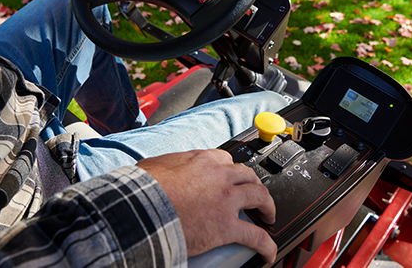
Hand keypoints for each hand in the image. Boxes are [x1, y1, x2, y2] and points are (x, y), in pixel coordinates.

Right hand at [137, 149, 276, 262]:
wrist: (143, 209)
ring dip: (268, 206)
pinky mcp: (227, 226)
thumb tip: (156, 169)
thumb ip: (165, 166)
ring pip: (260, 197)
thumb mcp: (154, 166)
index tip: (230, 177)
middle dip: (254, 184)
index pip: (226, 160)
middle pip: (248, 176)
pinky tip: (268, 251)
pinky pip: (255, 235)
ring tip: (268, 216)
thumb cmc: (144, 189)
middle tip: (255, 194)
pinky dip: (265, 244)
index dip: (230, 170)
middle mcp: (220, 176)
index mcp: (203, 160)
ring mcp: (227, 200)